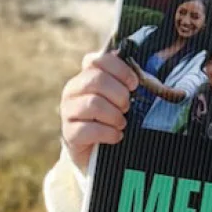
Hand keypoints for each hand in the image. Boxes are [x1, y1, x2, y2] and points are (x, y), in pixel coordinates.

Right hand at [59, 50, 138, 170]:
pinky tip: (116, 136)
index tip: (134, 84)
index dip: (120, 69)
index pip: (98, 60)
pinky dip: (109, 133)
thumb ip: (126, 85)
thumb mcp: (118, 99)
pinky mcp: (69, 133)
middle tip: (127, 107)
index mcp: (86, 76)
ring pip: (93, 103)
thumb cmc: (111, 119)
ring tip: (122, 123)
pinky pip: (89, 129)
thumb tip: (143, 78)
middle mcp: (73, 90)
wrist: (95, 151)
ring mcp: (68, 111)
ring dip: (115, 115)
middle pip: (96, 80)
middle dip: (119, 94)